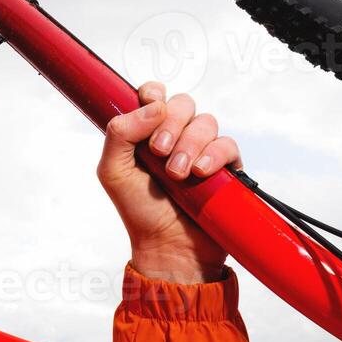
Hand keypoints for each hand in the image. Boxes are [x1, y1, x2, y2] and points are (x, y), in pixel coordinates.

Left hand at [96, 82, 241, 283]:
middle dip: (171, 124)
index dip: (154, 94)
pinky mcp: (226, 167)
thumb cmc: (138, 210)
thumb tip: (154, 105)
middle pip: (183, 104)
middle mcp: (176, 136)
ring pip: (205, 122)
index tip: (151, 105)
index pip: (155, 95)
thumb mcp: (113, 171)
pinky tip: (201, 172)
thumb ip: (119, 133)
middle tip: (159, 152)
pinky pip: (228, 144)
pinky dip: (215, 154)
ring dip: (190, 144)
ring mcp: (202, 150)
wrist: (168, 247)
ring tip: (178, 174)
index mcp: (148, 132)